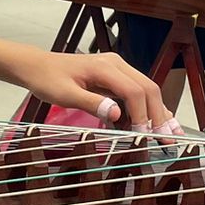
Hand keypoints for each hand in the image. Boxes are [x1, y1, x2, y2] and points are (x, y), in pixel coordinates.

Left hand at [13, 49, 170, 132]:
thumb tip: (117, 114)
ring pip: (146, 91)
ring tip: (167, 135)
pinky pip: (135, 93)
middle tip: (167, 140)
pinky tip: (150, 126)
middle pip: (148, 89)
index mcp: (105, 67)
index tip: (145, 136)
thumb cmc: (47, 79)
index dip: (143, 115)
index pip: (134, 91)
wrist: (37, 66)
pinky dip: (144, 110)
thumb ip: (91, 103)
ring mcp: (117, 69)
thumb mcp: (65, 94)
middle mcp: (116, 64)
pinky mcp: (114, 77)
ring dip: (156, 113)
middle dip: (159, 115)